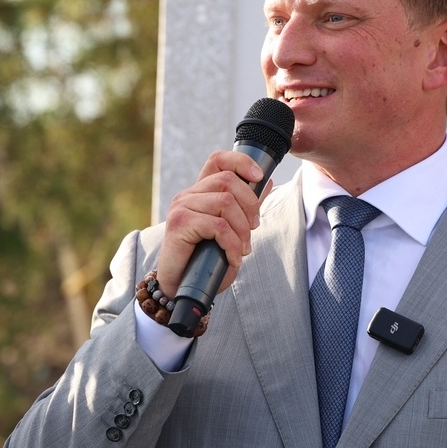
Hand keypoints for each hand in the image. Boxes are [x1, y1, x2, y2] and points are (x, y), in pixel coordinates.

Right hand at [155, 151, 272, 298]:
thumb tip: (266, 182)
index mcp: (201, 191)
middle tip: (253, 229)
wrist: (181, 287)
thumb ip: (246, 206)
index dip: (241, 162)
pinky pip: (218, 226)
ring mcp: (182, 207)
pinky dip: (232, 244)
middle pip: (228, 181)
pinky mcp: (179, 223)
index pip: (219, 160)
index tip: (259, 177)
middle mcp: (189, 194)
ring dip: (242, 230)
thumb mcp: (233, 230)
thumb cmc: (206, 260)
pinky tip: (233, 258)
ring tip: (242, 249)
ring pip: (226, 203)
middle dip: (250, 205)